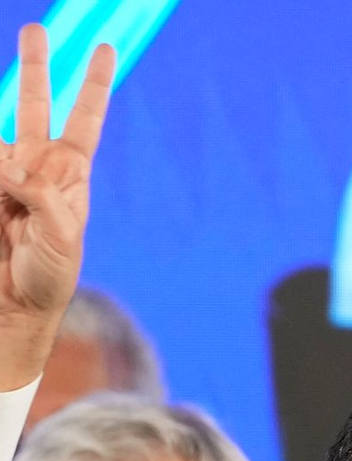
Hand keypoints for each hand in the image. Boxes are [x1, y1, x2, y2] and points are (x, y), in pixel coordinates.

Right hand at [0, 25, 114, 383]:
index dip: (94, 85)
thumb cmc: (50, 276)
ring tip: (15, 212)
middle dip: (35, 65)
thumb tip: (14, 166)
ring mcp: (5, 173)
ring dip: (3, 155)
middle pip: (34, 103)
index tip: (106, 48)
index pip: (84, 120)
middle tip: (36, 28)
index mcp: (69, 175)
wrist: (16, 304)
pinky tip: (7, 209)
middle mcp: (37, 165)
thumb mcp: (62, 240)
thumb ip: (44, 198)